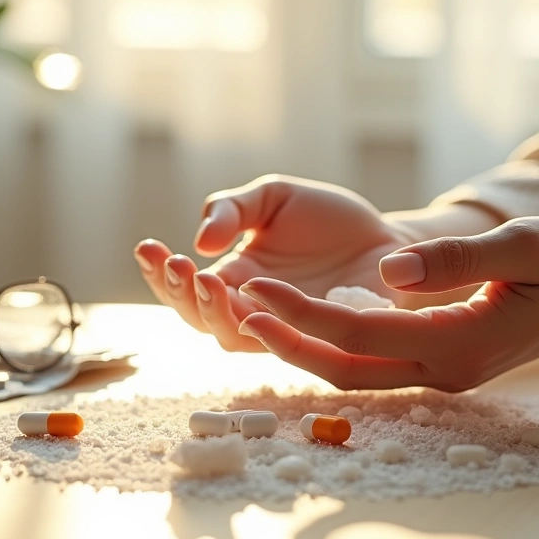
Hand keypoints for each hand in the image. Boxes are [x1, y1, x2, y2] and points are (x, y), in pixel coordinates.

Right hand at [135, 175, 439, 351]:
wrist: (390, 237)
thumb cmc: (326, 219)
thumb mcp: (272, 197)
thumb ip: (232, 209)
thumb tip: (201, 241)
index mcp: (233, 278)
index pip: (183, 288)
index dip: (158, 273)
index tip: (147, 246)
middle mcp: (252, 311)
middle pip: (200, 319)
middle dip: (182, 295)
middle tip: (179, 265)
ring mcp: (285, 329)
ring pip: (234, 338)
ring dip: (215, 312)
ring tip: (210, 279)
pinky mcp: (321, 340)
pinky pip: (288, 341)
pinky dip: (266, 323)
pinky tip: (256, 294)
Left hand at [236, 217, 538, 390]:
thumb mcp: (525, 244)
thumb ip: (459, 257)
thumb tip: (389, 269)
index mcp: (459, 343)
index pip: (359, 332)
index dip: (301, 311)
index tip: (253, 285)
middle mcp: (443, 372)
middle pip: (344, 367)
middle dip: (286, 340)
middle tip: (236, 308)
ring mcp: (440, 375)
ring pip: (353, 374)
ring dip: (302, 348)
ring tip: (255, 315)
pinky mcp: (438, 366)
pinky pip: (371, 366)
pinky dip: (330, 348)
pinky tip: (301, 322)